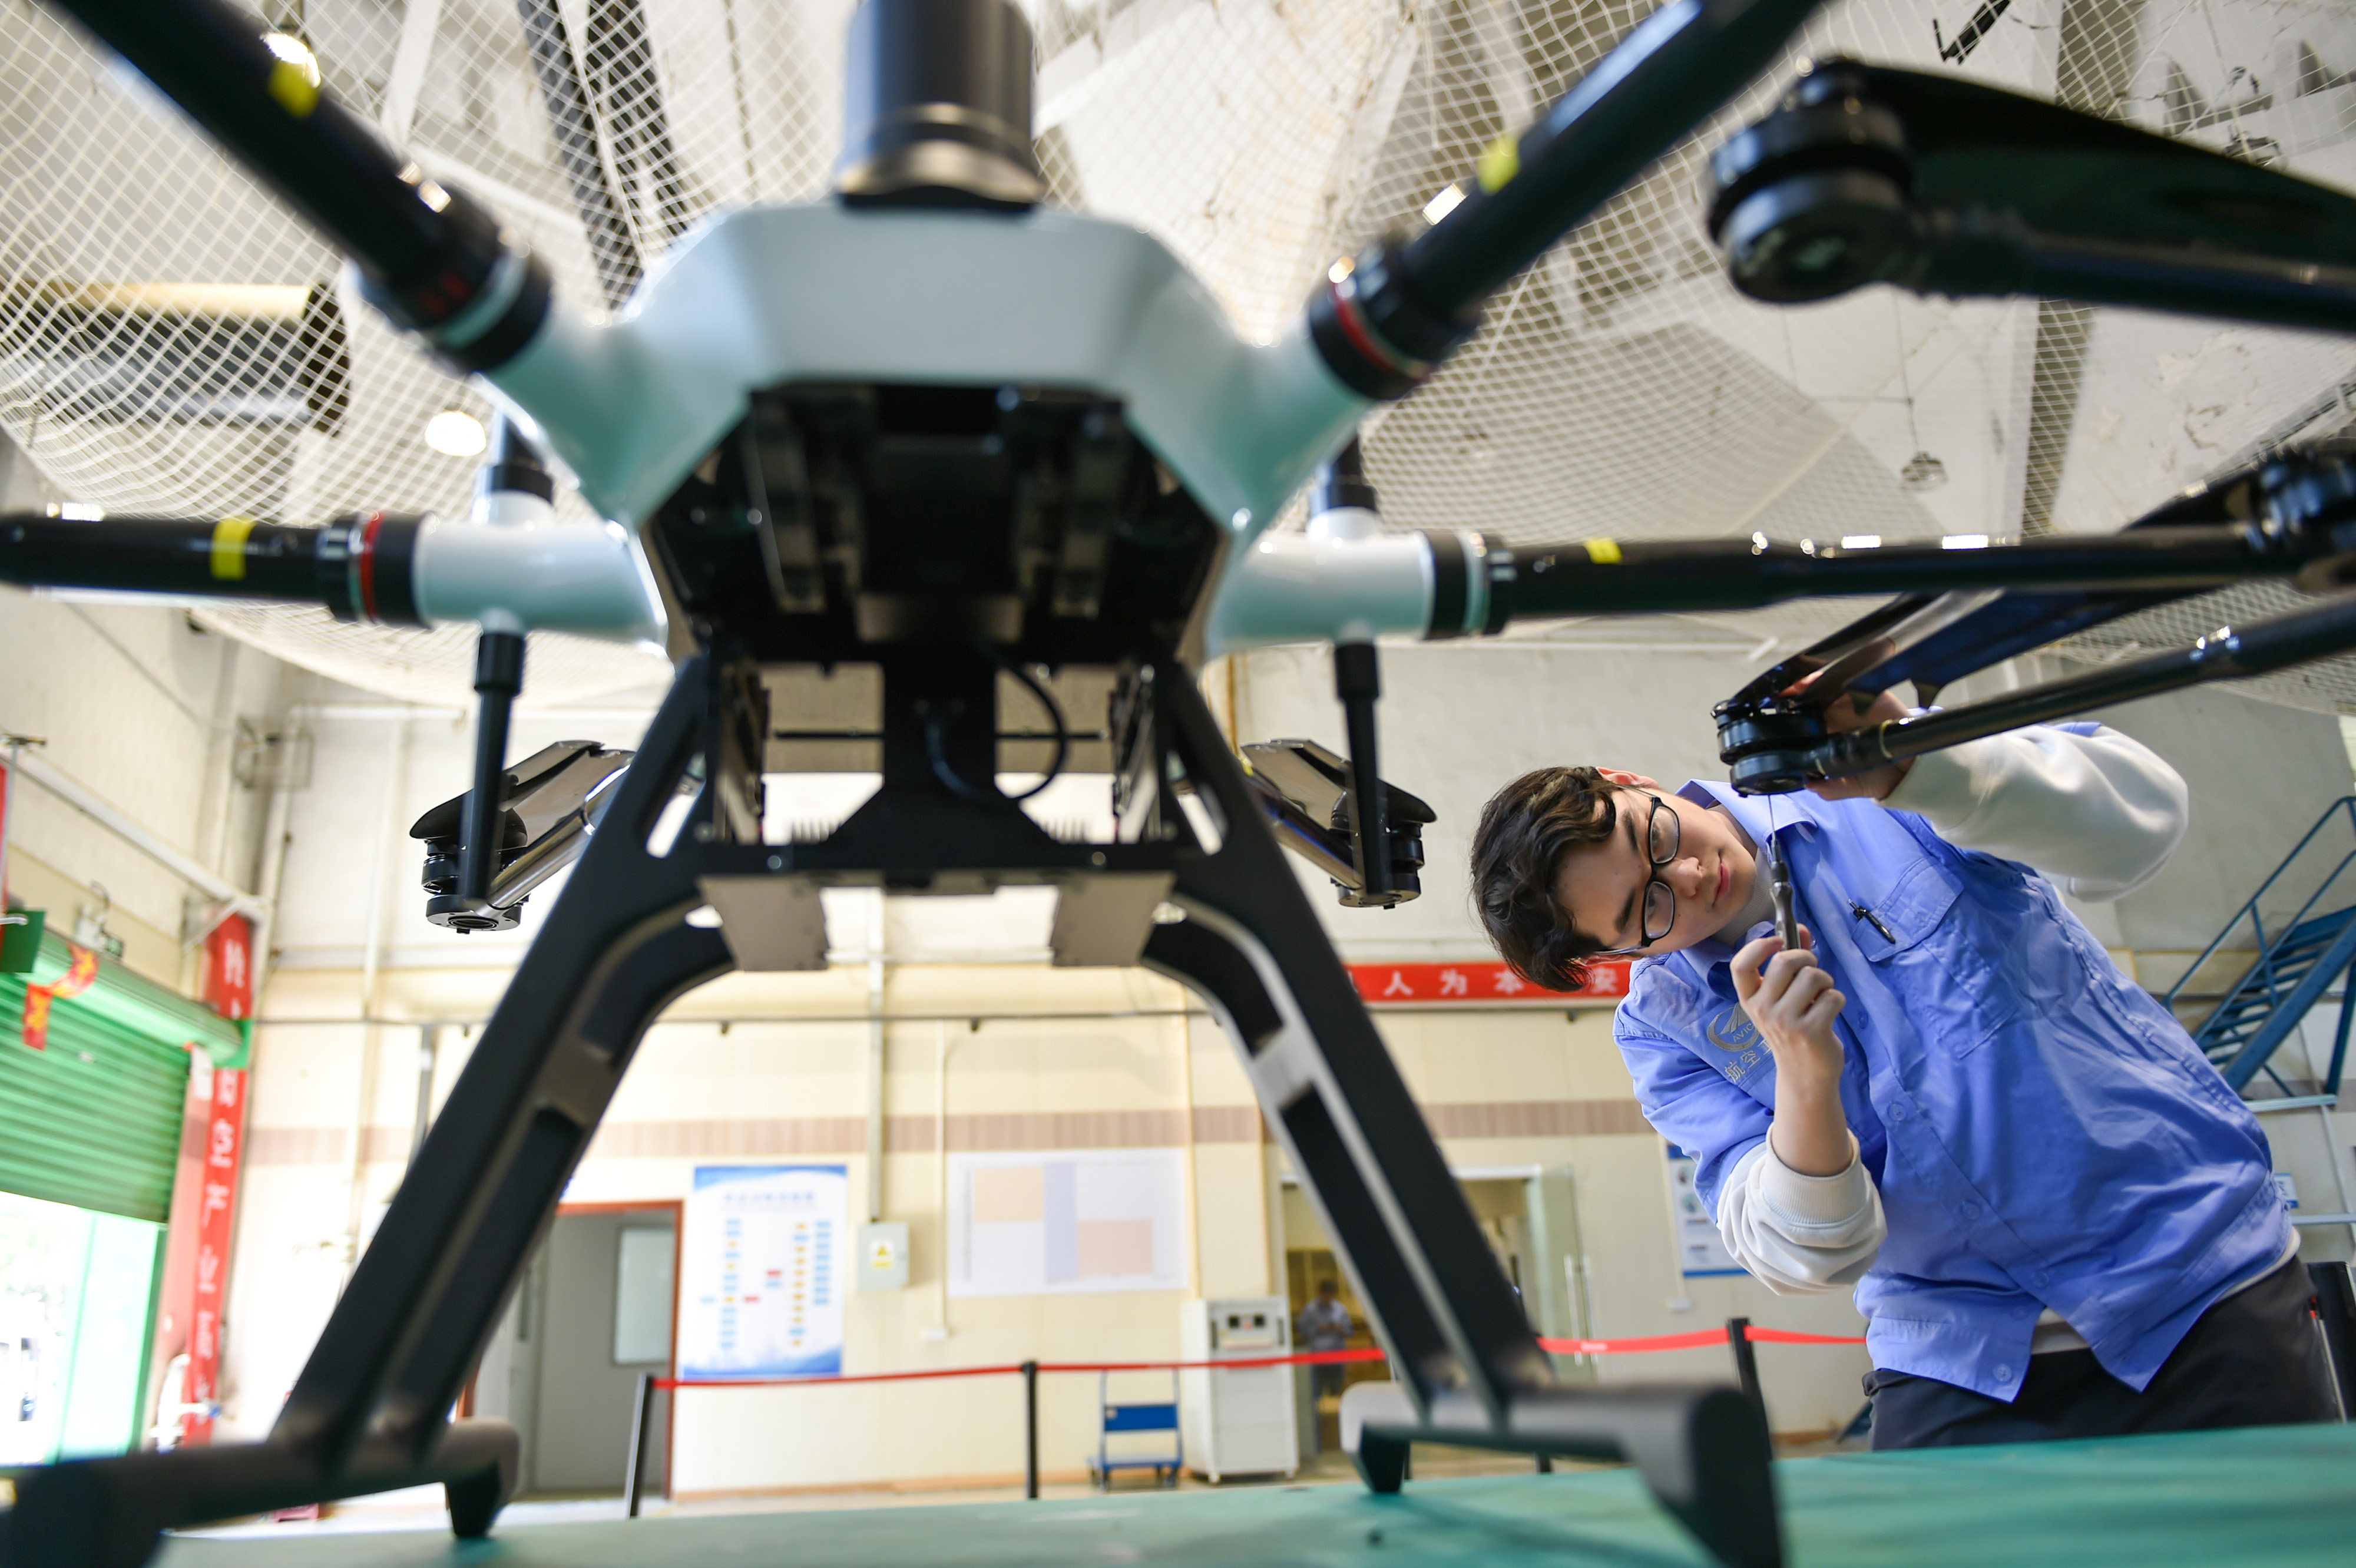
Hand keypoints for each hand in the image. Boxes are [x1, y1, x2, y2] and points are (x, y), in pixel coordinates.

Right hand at [1729, 926, 1845, 1089]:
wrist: (1803, 1074)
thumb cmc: (1793, 1029)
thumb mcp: (1782, 999)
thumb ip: (1790, 964)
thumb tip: (1800, 929)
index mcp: (1750, 1000)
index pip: (1740, 965)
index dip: (1758, 946)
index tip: (1777, 939)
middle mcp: (1762, 1010)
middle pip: (1785, 961)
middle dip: (1807, 958)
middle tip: (1812, 972)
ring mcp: (1785, 1022)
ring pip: (1813, 977)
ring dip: (1826, 981)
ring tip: (1822, 996)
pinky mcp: (1810, 1032)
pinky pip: (1833, 997)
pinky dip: (1837, 1000)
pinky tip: (1829, 1013)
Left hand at [1786, 671, 1913, 801]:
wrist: (1908, 773)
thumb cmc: (1875, 775)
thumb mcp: (1848, 785)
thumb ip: (1829, 788)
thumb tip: (1809, 783)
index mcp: (1827, 732)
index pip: (1803, 716)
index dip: (1789, 710)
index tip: (1775, 708)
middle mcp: (1838, 715)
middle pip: (1813, 695)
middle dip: (1796, 690)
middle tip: (1784, 693)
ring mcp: (1856, 703)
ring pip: (1831, 684)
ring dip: (1814, 682)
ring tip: (1800, 685)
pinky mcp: (1875, 696)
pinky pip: (1858, 680)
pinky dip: (1845, 679)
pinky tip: (1829, 681)